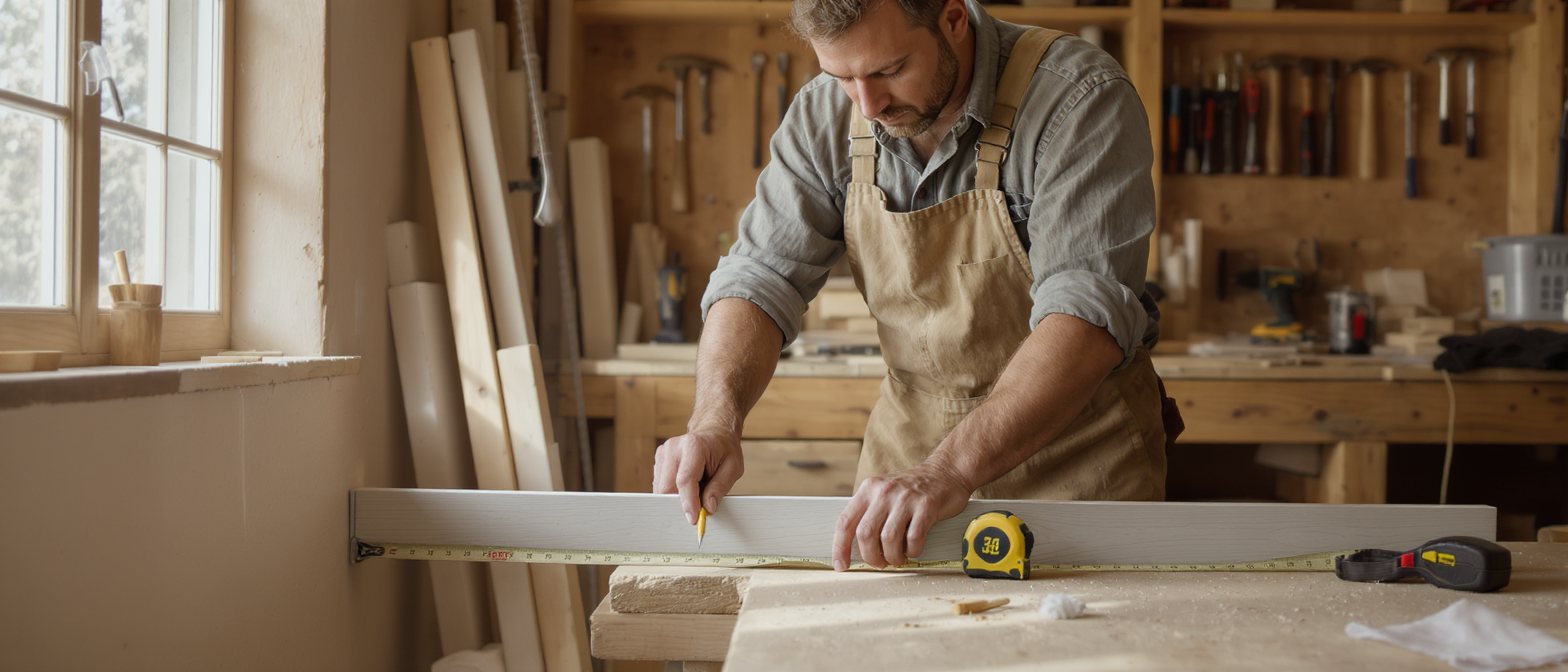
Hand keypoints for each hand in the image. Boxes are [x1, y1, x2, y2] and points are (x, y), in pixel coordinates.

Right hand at [653, 427, 744, 524]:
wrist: (714, 433)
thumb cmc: (724, 450)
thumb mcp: (733, 467)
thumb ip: (720, 487)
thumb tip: (708, 508)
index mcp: (694, 446)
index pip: (685, 480)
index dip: (688, 503)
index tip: (694, 519)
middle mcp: (673, 447)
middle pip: (667, 487)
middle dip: (680, 503)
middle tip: (697, 512)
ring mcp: (663, 453)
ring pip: (661, 489)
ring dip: (677, 498)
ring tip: (696, 490)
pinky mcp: (659, 460)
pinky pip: (660, 485)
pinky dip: (673, 492)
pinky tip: (687, 487)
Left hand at [832, 463, 971, 570]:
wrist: (946, 472)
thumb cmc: (913, 489)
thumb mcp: (884, 493)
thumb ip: (869, 514)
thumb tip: (855, 548)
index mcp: (869, 489)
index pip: (845, 522)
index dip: (839, 547)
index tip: (841, 564)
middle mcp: (884, 492)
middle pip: (865, 534)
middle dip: (870, 557)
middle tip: (879, 563)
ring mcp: (906, 498)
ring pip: (888, 539)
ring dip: (892, 557)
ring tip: (898, 557)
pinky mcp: (926, 506)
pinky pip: (914, 538)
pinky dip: (912, 551)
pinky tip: (913, 549)